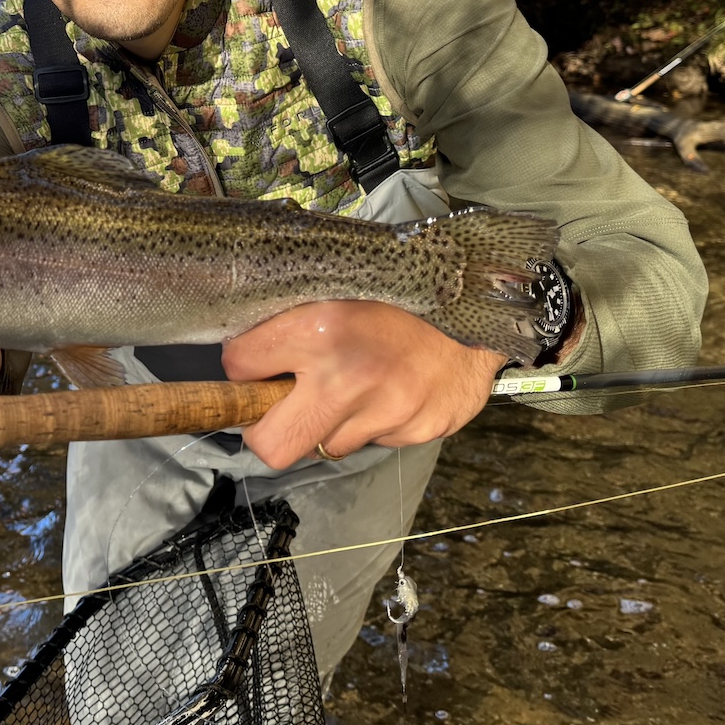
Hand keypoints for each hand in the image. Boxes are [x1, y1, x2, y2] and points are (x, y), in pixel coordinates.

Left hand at [223, 301, 504, 469]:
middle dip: (268, 429)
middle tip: (282, 404)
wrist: (485, 292)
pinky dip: (375, 421)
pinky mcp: (421, 429)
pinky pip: (376, 441)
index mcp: (319, 329)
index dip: (244, 364)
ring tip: (352, 383)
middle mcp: (349, 378)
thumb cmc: (399, 282)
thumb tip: (244, 350)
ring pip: (327, 445)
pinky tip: (390, 387)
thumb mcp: (337, 278)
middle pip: (272, 446)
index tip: (256, 359)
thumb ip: (291, 313)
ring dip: (329, 421)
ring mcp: (389, 411)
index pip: (239, 367)